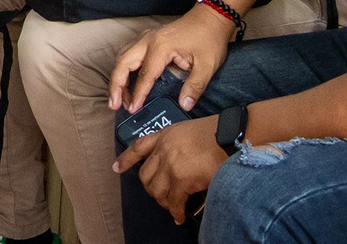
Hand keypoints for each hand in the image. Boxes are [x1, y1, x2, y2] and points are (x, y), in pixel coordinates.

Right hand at [112, 3, 236, 114]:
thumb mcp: (207, 65)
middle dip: (116, 85)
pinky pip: (127, 52)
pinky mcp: (148, 37)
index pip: (144, 75)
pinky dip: (122, 67)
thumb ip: (195, 86)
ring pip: (122, 56)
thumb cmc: (209, 39)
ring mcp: (146, 37)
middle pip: (122, 63)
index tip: (133, 109)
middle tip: (115, 104)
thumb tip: (184, 105)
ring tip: (119, 96)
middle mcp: (147, 40)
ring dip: (117, 76)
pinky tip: (125, 79)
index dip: (138, 94)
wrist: (210, 17)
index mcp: (161, 47)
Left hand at [114, 116, 228, 224]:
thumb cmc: (215, 132)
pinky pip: (174, 201)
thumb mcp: (187, 130)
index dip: (126, 159)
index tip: (117, 168)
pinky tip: (179, 216)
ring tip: (171, 208)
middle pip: (145, 175)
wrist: (229, 135)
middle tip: (159, 197)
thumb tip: (176, 163)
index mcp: (163, 136)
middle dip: (150, 189)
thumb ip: (175, 144)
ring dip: (163, 202)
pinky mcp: (181, 179)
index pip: (137, 147)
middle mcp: (162, 150)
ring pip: (157, 191)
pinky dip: (176, 212)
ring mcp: (170, 164)